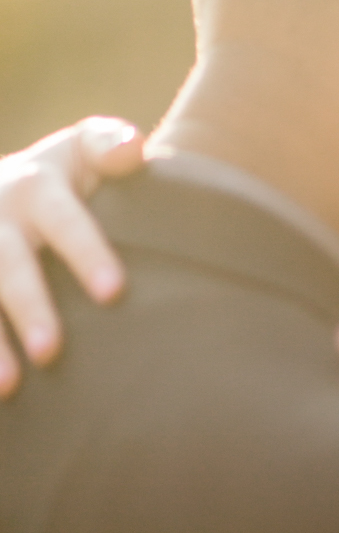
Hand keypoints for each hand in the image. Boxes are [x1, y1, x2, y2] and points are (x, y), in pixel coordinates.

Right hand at [0, 116, 143, 390]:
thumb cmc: (61, 183)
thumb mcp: (79, 154)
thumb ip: (107, 146)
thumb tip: (133, 150)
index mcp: (37, 185)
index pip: (64, 217)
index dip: (85, 250)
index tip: (114, 292)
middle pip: (8, 260)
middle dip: (28, 304)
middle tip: (51, 351)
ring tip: (9, 386)